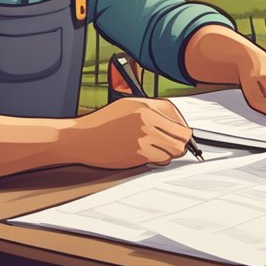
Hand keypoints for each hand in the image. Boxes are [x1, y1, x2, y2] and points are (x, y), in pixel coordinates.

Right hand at [71, 97, 192, 168]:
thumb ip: (153, 109)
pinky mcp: (139, 156)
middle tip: (174, 143)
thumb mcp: (129, 105)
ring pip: (175, 151)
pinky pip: (162, 160)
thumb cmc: (103, 122)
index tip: (180, 132)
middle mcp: (147, 122)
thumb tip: (175, 121)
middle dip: (181, 141)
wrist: (83, 138)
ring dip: (170, 151)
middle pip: (182, 136)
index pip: (178, 118)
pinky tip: (149, 154)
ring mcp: (144, 140)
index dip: (182, 126)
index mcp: (146, 107)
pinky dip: (159, 159)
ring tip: (159, 148)